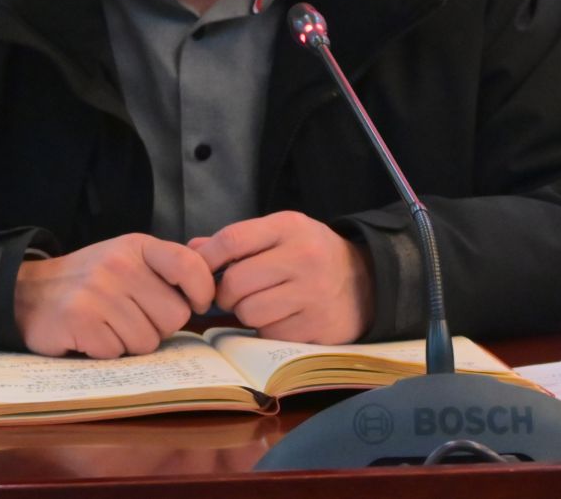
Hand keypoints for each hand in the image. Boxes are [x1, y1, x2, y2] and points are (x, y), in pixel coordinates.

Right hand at [13, 233, 215, 358]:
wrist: (29, 293)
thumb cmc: (90, 281)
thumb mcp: (127, 259)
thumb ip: (166, 270)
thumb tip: (213, 290)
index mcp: (137, 246)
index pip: (190, 265)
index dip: (202, 291)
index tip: (197, 303)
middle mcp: (119, 264)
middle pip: (174, 316)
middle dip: (158, 325)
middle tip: (131, 316)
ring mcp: (98, 291)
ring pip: (147, 340)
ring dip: (130, 342)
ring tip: (108, 325)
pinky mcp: (80, 320)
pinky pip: (117, 353)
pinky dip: (106, 352)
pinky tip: (91, 335)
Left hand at [190, 211, 372, 343]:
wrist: (367, 281)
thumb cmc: (312, 254)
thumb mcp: (281, 234)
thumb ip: (238, 241)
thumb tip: (192, 250)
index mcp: (289, 227)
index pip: (232, 240)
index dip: (207, 258)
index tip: (201, 270)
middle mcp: (303, 257)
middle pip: (235, 282)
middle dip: (227, 293)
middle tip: (237, 293)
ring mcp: (312, 294)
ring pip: (248, 312)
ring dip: (247, 313)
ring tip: (264, 304)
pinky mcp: (316, 327)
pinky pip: (269, 333)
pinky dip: (268, 329)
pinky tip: (284, 317)